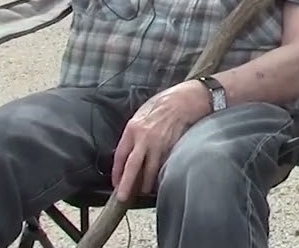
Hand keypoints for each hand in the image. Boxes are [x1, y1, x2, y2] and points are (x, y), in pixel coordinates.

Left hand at [111, 82, 207, 200]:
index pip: (120, 155)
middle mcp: (144, 138)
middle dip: (126, 184)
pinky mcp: (171, 148)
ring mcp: (159, 144)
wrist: (182, 101)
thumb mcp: (141, 115)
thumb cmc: (161, 105)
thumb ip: (133, 133)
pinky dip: (159, 173)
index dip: (117, 171)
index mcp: (132, 129)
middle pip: (132, 166)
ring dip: (146, 183)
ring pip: (150, 170)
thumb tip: (127, 150)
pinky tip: (158, 179)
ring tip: (143, 191)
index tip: (115, 182)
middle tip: (122, 197)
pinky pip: (163, 165)